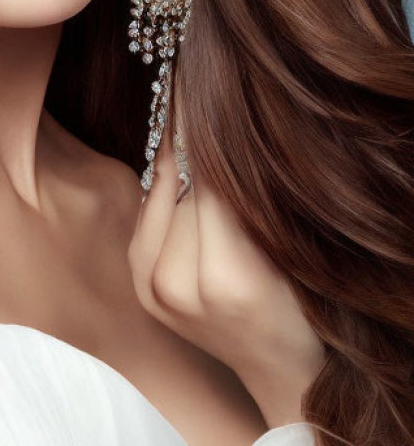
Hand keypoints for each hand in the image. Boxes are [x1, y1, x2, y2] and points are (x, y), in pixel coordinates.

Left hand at [127, 95, 327, 425]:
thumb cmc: (306, 305)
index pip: (211, 179)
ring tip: (189, 120)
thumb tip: (212, 128)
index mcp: (227, 278)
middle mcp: (177, 287)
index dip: (204, 126)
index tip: (196, 77)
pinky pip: (148, 219)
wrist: (281, 371)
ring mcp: (152, 292)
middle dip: (192, 138)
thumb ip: (249, 197)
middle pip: (183, 184)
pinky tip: (177, 166)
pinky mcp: (141, 290)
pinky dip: (163, 192)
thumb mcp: (290, 247)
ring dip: (177, 162)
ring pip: (161, 196)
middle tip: (192, 84)